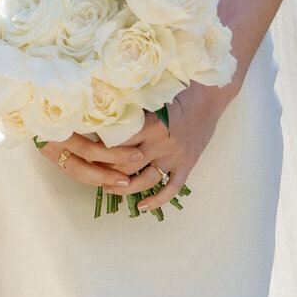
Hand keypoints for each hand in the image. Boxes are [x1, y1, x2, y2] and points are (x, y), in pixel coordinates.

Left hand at [38, 86, 229, 215]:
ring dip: (125, 189)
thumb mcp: (153, 95)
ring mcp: (174, 157)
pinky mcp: (187, 165)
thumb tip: (103, 108)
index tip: (85, 149)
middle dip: (105, 171)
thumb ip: (132, 106)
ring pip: (145, 181)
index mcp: (149, 124)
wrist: (211, 95)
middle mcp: (160, 143)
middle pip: (126, 165)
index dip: (99, 148)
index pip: (117, 142)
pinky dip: (157, 200)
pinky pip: (171, 189)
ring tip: (109, 189)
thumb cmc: (180, 89)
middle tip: (90, 172)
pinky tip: (142, 206)